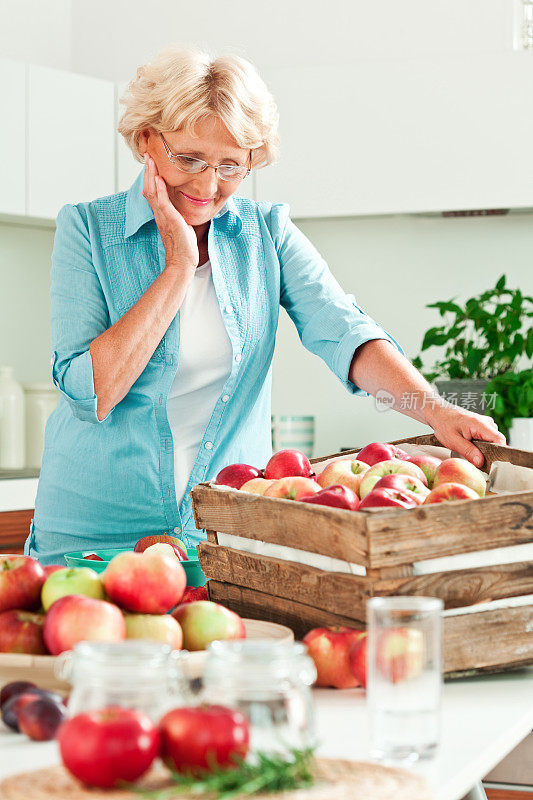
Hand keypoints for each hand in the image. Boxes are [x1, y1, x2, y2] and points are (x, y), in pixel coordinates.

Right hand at [142, 152, 198, 270]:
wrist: (183, 262)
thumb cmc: (184, 245)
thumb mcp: (182, 224)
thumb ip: (178, 213)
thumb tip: (182, 206)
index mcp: (161, 214)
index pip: (152, 191)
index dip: (151, 177)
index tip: (152, 162)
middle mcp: (159, 214)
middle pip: (148, 188)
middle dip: (148, 171)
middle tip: (147, 155)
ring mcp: (163, 217)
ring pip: (152, 192)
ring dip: (151, 175)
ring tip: (151, 160)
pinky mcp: (170, 221)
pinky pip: (162, 203)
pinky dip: (160, 190)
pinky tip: (160, 179)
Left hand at [424, 402, 505, 467]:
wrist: (438, 412)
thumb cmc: (443, 424)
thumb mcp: (453, 441)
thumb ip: (468, 451)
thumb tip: (480, 462)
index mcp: (480, 424)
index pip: (499, 440)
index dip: (497, 453)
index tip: (489, 462)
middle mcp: (487, 422)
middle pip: (498, 442)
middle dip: (489, 453)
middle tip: (475, 458)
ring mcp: (486, 423)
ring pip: (493, 441)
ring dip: (485, 448)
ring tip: (470, 449)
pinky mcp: (484, 425)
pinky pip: (489, 438)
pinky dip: (482, 444)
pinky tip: (471, 445)